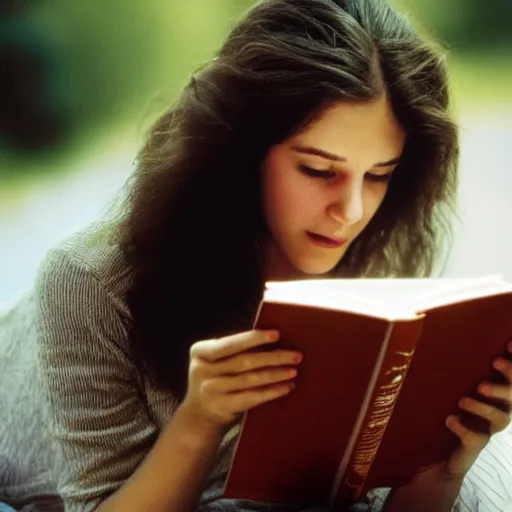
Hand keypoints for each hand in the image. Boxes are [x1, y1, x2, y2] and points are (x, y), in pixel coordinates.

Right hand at [179, 329, 301, 433]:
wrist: (198, 415)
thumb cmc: (215, 378)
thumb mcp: (214, 361)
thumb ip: (233, 350)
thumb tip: (271, 338)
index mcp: (200, 351)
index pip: (230, 343)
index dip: (254, 338)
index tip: (277, 334)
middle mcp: (202, 370)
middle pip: (243, 361)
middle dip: (273, 357)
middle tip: (295, 355)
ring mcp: (210, 390)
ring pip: (250, 379)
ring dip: (275, 374)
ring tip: (293, 370)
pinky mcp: (221, 407)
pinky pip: (251, 397)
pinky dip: (271, 392)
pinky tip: (285, 387)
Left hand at [443, 341, 511, 477]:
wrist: (436, 451)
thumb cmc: (444, 405)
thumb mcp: (448, 383)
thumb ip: (447, 361)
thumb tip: (425, 318)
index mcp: (494, 393)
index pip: (510, 376)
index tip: (509, 342)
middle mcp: (497, 410)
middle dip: (508, 377)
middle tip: (495, 361)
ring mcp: (487, 429)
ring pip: (499, 418)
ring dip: (483, 405)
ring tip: (463, 398)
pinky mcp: (473, 446)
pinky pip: (475, 438)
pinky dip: (463, 427)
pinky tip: (450, 419)